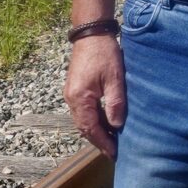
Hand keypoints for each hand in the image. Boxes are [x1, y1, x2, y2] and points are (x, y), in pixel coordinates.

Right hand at [65, 35, 126, 156]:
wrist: (91, 34)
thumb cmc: (104, 54)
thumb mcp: (114, 79)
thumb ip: (115, 103)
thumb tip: (117, 126)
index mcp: (80, 99)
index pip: (91, 129)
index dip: (103, 143)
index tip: (115, 153)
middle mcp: (71, 99)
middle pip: (84, 128)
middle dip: (99, 141)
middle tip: (114, 151)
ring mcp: (71, 94)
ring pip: (82, 121)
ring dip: (96, 131)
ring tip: (111, 140)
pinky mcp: (74, 89)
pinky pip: (82, 112)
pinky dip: (93, 121)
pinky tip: (105, 123)